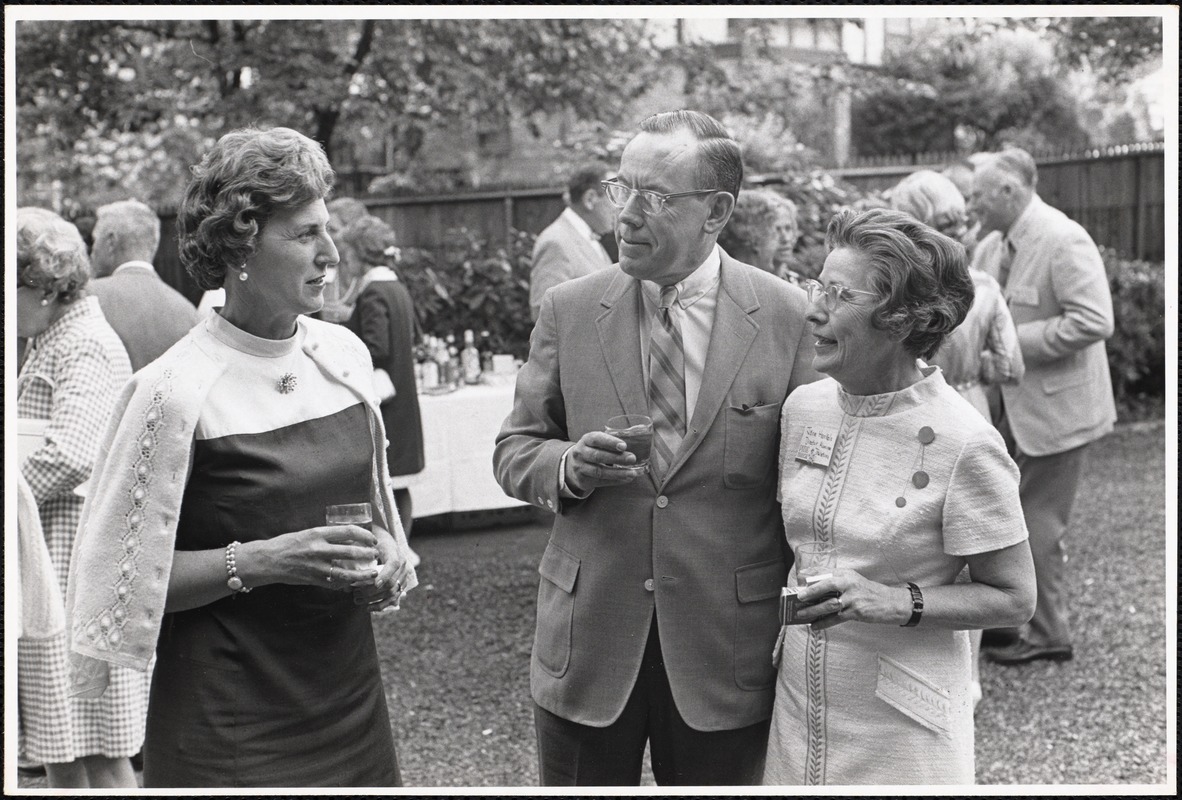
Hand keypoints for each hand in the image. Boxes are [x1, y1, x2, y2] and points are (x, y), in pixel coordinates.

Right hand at [251, 524, 378, 589]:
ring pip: (345, 572)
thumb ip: (327, 537)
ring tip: (372, 574)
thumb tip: (350, 539)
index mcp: (318, 534)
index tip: (372, 539)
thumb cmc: (288, 544)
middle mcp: (318, 549)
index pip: (348, 532)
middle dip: (367, 554)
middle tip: (376, 555)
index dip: (364, 535)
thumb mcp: (308, 533)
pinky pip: (334, 583)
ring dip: (361, 574)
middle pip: (350, 552)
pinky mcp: (313, 579)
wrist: (268, 560)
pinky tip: (354, 583)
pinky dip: (346, 584)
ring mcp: (316, 566)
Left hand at [352, 525, 410, 611]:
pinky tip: (368, 608)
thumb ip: (363, 553)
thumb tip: (350, 570)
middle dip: (372, 591)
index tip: (374, 584)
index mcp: (396, 553)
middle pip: (391, 583)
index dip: (384, 576)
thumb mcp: (369, 542)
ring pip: (392, 594)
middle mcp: (403, 566)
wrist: (385, 540)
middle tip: (355, 594)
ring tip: (358, 600)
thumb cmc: (374, 541)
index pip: (393, 565)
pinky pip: (393, 599)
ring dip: (374, 600)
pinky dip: (381, 605)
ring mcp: (403, 577)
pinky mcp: (401, 585)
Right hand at [564, 431, 641, 493]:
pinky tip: (626, 479)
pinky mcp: (583, 480)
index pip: (596, 439)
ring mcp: (580, 468)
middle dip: (617, 458)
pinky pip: (600, 482)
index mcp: (586, 440)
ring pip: (599, 471)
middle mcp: (580, 453)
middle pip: (598, 456)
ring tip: (632, 473)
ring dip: (618, 473)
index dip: (610, 442)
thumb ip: (611, 441)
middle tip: (632, 458)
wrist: (572, 465)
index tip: (624, 446)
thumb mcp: (596, 442)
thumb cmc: (591, 450)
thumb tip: (638, 437)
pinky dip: (615, 481)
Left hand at [795, 568, 911, 630]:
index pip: (826, 570)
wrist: (890, 603)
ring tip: (801, 615)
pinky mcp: (856, 612)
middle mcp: (850, 583)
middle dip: (811, 591)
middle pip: (827, 585)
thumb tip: (811, 585)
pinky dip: (823, 623)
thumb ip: (835, 581)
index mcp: (847, 574)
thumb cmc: (867, 591)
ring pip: (829, 604)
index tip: (799, 576)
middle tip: (799, 597)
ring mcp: (853, 598)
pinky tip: (814, 626)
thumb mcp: (853, 580)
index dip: (812, 572)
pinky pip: (836, 618)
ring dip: (813, 610)